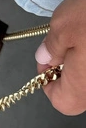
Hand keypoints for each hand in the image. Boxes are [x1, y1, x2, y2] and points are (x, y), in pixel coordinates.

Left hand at [35, 0, 85, 115]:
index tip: (46, 60)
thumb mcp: (63, 25)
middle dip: (69, 70)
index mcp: (85, 86)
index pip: (61, 102)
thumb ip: (51, 47)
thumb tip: (45, 58)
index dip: (47, 82)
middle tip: (63, 44)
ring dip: (84, 60)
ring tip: (81, 33)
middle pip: (81, 92)